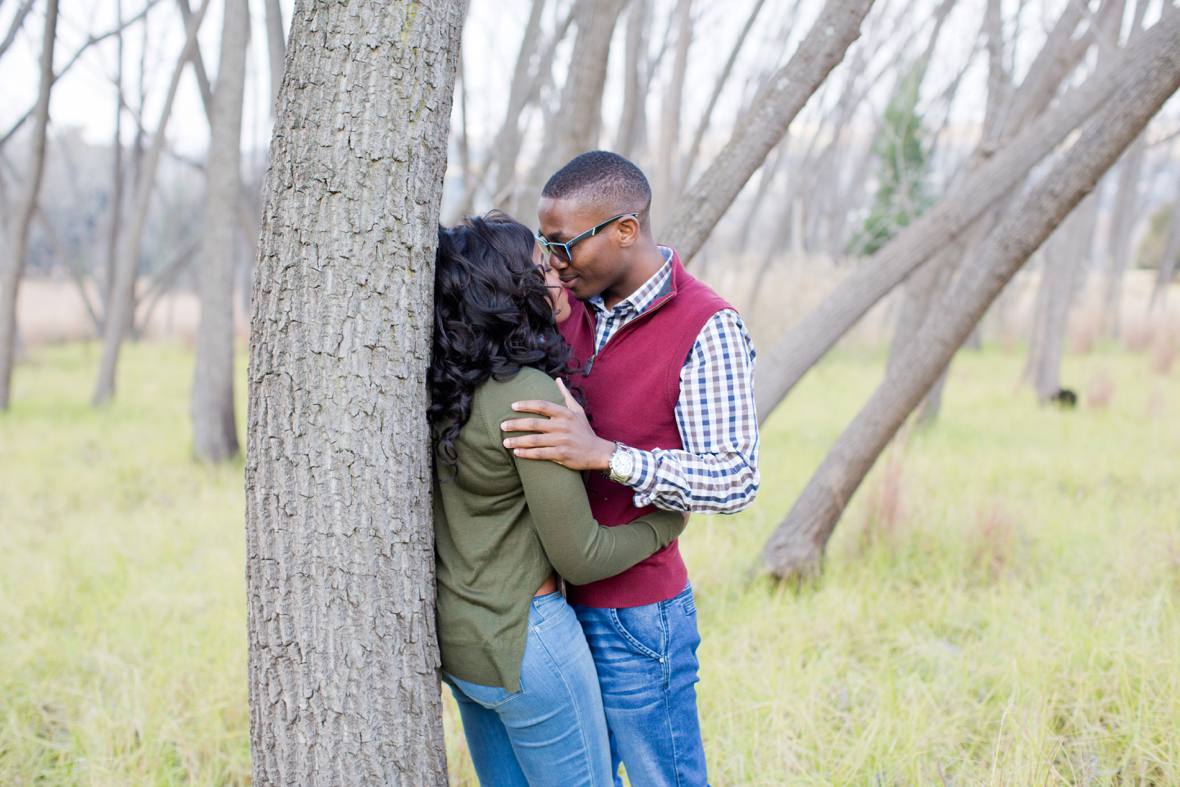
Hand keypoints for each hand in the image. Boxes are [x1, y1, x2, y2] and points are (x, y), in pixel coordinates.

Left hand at [501, 378, 615, 470]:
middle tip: (502, 425)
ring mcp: (562, 441)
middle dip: (515, 424)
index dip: (526, 405)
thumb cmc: (584, 430)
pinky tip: (516, 452)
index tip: (513, 406)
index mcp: (565, 413)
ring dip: (517, 441)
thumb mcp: (578, 410)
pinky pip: (540, 453)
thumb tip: (557, 379)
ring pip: (534, 440)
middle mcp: (562, 426)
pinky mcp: (561, 455)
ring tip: (505, 441)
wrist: (597, 451)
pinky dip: (527, 453)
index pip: (542, 406)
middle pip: (534, 423)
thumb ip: (565, 395)